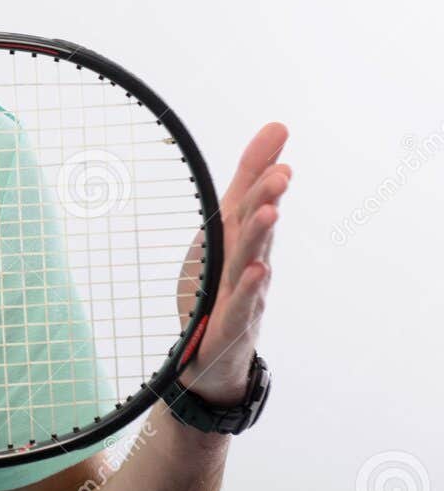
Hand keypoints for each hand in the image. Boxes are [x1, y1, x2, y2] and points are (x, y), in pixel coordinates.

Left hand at [176, 122, 290, 403]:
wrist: (210, 358)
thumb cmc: (221, 288)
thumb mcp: (224, 231)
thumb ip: (242, 187)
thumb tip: (269, 139)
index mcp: (240, 240)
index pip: (252, 198)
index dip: (262, 167)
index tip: (278, 133)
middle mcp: (249, 263)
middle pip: (257, 227)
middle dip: (268, 199)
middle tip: (281, 172)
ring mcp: (245, 294)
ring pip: (252, 261)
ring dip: (260, 237)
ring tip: (268, 212)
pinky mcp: (233, 324)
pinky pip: (242, 304)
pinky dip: (250, 287)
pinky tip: (258, 270)